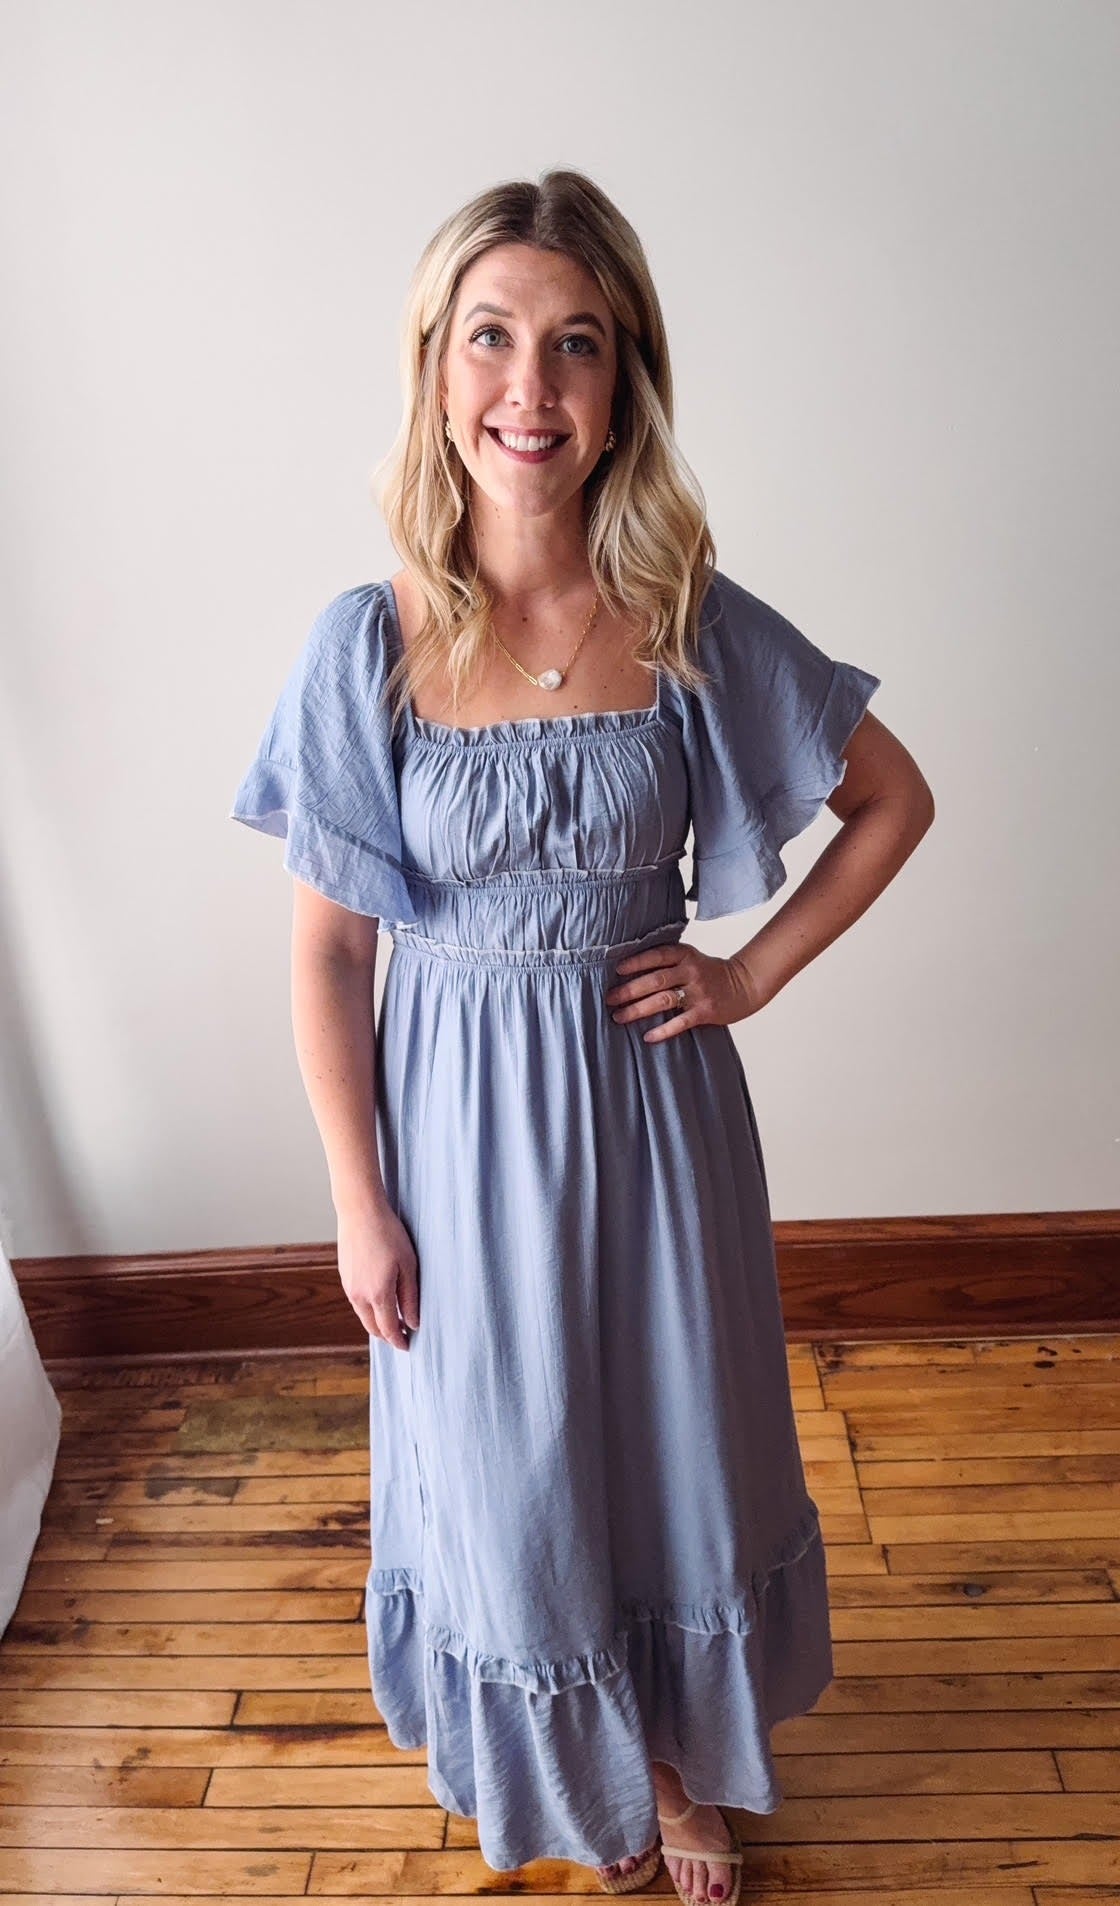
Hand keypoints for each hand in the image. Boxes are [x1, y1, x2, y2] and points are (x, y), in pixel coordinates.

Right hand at [336, 1202, 418, 1350]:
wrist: (360, 1212)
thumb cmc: (389, 1234)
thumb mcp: (408, 1265)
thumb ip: (410, 1297)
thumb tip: (413, 1323)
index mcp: (378, 1294)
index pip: (389, 1329)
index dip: (399, 1341)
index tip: (408, 1345)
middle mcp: (359, 1296)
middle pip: (373, 1328)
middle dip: (387, 1336)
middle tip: (402, 1335)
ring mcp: (349, 1287)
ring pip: (363, 1316)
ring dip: (377, 1323)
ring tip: (394, 1320)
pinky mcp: (344, 1278)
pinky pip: (357, 1303)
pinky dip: (368, 1309)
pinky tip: (380, 1301)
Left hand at [604, 944, 769, 1042]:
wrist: (746, 984)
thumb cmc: (711, 973)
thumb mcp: (692, 959)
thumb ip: (668, 962)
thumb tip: (630, 973)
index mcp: (685, 955)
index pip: (656, 955)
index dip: (635, 962)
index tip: (617, 970)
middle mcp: (691, 971)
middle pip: (654, 980)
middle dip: (629, 990)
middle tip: (609, 999)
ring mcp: (698, 992)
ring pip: (662, 1000)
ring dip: (638, 1009)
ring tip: (619, 1017)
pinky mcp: (705, 1011)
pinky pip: (680, 1022)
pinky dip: (663, 1030)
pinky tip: (648, 1037)